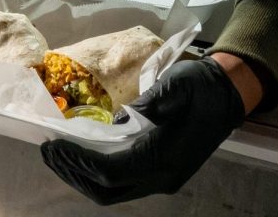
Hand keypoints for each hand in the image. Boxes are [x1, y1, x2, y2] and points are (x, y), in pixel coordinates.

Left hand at [40, 57, 245, 203]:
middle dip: (74, 174)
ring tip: (59, 154)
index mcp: (164, 157)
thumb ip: (151, 101)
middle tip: (49, 152)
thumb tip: (121, 116)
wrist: (228, 94)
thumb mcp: (177, 84)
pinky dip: (97, 173)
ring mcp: (162, 178)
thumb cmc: (201, 87)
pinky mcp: (160, 173)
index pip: (111, 171)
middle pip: (107, 191)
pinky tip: (82, 154)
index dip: (79, 162)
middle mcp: (162, 177)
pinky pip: (122, 183)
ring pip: (113, 192)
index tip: (54, 145)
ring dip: (83, 176)